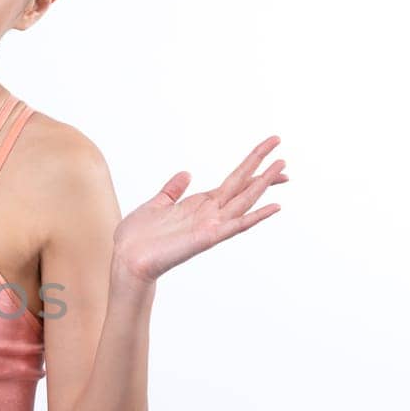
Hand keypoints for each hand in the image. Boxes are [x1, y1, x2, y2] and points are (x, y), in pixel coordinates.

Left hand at [113, 135, 288, 282]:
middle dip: (262, 169)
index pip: (233, 181)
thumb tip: (186, 174)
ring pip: (244, 201)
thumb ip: (173, 190)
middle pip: (243, 186)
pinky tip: (274, 206)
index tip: (270, 152)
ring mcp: (211, 225)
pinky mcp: (207, 238)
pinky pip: (236, 226)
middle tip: (283, 152)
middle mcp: (210, 213)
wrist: (126, 258)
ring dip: (263, 185)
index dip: (251, 166)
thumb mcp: (157, 204)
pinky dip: (256, 217)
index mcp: (200, 204)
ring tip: (282, 169)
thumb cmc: (138, 237)